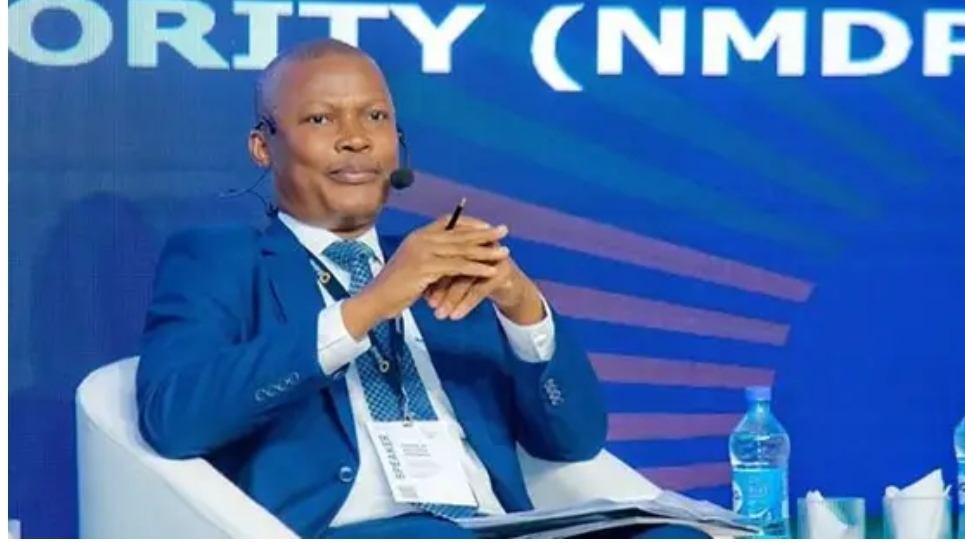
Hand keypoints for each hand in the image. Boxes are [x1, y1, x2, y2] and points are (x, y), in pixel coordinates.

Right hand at [341, 215, 510, 337]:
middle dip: (484, 232)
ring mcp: (423, 252)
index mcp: (417, 236)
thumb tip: (450, 257)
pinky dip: (476, 269)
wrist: (376, 300)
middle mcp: (420, 239)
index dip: (469, 223)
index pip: (447, 221)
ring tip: (504, 251)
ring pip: (461, 250)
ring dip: (485, 250)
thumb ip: (429, 258)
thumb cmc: (394, 288)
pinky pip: (458, 267)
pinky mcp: (426, 268)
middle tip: (504, 230)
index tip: (486, 225)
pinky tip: (490, 271)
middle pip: (459, 233)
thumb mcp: (412, 267)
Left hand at [424, 219, 545, 323]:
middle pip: (454, 265)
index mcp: (465, 240)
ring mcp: (492, 257)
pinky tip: (456, 315)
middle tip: (429, 305)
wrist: (510, 286)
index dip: (430, 274)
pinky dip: (466, 303)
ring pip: (467, 278)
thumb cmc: (479, 279)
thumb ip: (442, 275)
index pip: (443, 255)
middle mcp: (478, 245)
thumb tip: (420, 290)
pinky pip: (480, 289)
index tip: (417, 292)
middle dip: (440, 287)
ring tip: (440, 314)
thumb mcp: (458, 275)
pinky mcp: (502, 272)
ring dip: (452, 298)